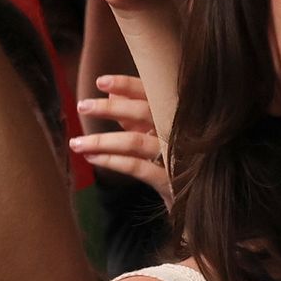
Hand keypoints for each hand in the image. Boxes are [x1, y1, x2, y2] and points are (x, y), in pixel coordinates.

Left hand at [72, 73, 169, 198]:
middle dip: (109, 108)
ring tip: (76, 143)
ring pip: (135, 141)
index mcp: (180, 115)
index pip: (154, 93)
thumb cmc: (176, 162)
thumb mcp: (159, 135)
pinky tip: (93, 158)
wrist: (204, 199)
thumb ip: (137, 116)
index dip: (128, 85)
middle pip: (144, 112)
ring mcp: (177, 156)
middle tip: (82, 106)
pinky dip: (112, 161)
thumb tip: (111, 93)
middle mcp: (181, 131)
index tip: (102, 81)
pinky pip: (137, 167)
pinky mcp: (170, 180)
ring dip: (102, 140)